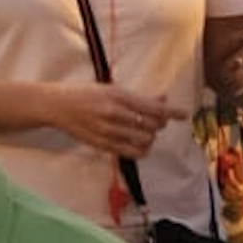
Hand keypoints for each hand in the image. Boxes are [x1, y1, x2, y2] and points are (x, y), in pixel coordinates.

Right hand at [46, 83, 182, 158]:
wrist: (58, 106)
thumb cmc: (86, 95)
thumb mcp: (112, 90)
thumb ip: (138, 97)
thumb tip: (163, 98)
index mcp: (118, 96)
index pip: (153, 107)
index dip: (171, 112)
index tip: (184, 115)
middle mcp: (114, 113)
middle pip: (152, 124)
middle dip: (159, 123)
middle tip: (156, 121)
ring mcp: (108, 130)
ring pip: (145, 139)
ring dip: (150, 137)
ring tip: (145, 132)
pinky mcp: (103, 144)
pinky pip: (133, 152)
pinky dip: (142, 150)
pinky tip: (140, 145)